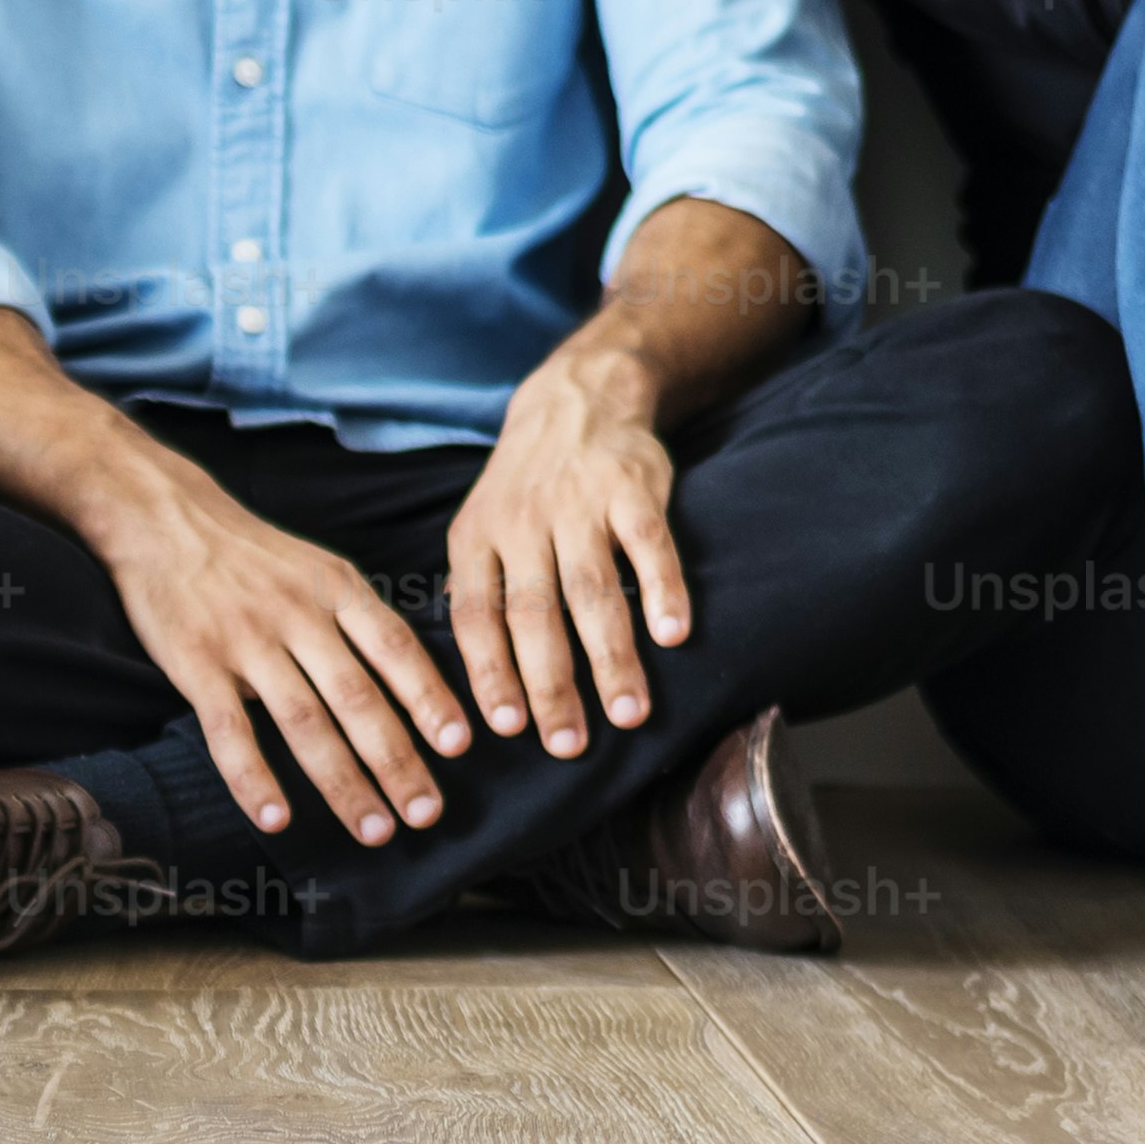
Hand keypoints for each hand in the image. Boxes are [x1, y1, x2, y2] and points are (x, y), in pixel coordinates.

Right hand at [83, 454, 471, 842]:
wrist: (163, 517)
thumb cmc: (248, 554)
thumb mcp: (316, 566)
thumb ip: (357, 617)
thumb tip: (410, 676)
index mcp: (336, 589)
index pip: (395, 649)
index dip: (429, 698)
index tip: (460, 745)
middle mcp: (299, 615)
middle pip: (358, 697)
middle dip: (397, 760)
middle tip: (427, 813)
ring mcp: (247, 641)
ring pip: (304, 722)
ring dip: (343, 782)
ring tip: (374, 829)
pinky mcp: (196, 664)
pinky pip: (230, 731)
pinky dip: (254, 778)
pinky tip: (277, 819)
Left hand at [439, 345, 693, 761]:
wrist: (577, 398)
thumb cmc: (524, 487)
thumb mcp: (480, 528)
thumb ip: (479, 593)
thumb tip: (469, 682)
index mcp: (476, 540)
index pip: (477, 618)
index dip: (491, 674)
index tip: (507, 729)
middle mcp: (522, 523)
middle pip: (534, 615)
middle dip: (550, 686)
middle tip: (568, 745)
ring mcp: (579, 504)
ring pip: (592, 590)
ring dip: (611, 657)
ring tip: (629, 714)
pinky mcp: (633, 488)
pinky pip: (649, 544)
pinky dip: (663, 590)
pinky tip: (675, 637)